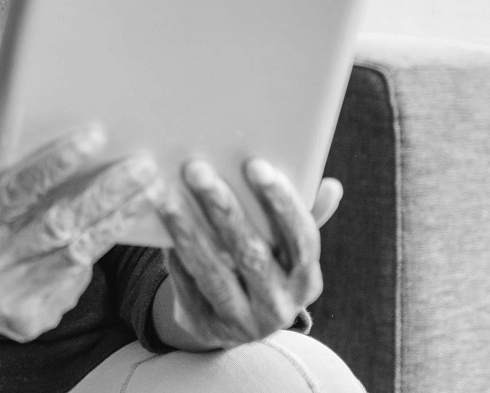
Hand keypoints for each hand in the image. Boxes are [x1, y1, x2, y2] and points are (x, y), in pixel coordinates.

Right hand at [0, 126, 162, 350]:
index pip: (14, 194)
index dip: (54, 165)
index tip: (94, 136)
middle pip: (56, 225)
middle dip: (105, 193)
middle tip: (143, 165)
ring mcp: (11, 301)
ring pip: (76, 252)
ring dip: (117, 219)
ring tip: (151, 188)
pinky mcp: (34, 320)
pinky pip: (75, 279)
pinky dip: (101, 247)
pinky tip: (127, 221)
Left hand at [153, 158, 341, 350]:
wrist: (226, 319)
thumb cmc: (258, 264)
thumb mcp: (283, 248)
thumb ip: (303, 216)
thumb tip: (331, 186)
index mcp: (306, 280)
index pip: (301, 240)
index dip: (281, 203)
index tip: (256, 165)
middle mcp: (280, 306)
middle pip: (252, 254)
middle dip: (223, 208)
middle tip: (197, 169)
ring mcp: (243, 321)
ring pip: (213, 272)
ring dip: (188, 230)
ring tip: (166, 194)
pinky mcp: (206, 325)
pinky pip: (186, 285)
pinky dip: (172, 252)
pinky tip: (157, 224)